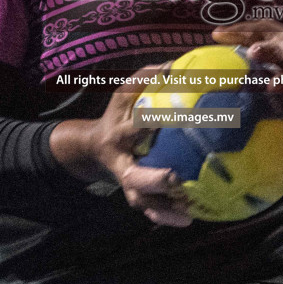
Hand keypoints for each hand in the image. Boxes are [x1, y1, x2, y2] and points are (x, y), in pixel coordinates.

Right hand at [48, 65, 192, 226]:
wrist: (94, 148)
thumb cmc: (118, 116)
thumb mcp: (125, 94)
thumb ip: (146, 78)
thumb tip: (174, 65)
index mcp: (119, 132)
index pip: (136, 126)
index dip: (150, 123)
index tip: (173, 118)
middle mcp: (121, 161)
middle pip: (132, 175)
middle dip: (152, 179)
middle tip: (174, 179)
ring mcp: (127, 181)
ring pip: (140, 199)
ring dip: (163, 208)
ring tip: (188, 212)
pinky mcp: (135, 194)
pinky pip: (150, 210)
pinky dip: (166, 217)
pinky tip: (189, 219)